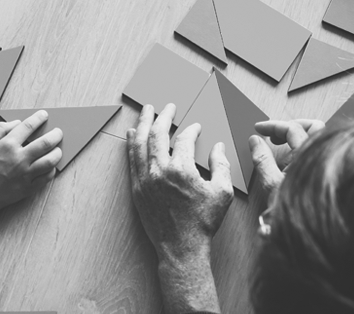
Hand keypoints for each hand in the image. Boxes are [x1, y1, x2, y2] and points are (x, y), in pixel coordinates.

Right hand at [0, 111, 63, 213]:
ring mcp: (25, 174)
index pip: (28, 126)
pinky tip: (50, 166)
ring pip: (50, 161)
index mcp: (7, 145)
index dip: (38, 118)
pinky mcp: (29, 187)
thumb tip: (16, 123)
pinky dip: (52, 170)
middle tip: (58, 132)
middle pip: (45, 143)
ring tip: (57, 149)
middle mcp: (19, 158)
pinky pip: (47, 177)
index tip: (44, 115)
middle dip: (56, 135)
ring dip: (57, 153)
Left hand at [128, 104, 232, 313]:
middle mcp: (159, 171)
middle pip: (157, 134)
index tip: (195, 127)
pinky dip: (131, 144)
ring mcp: (145, 179)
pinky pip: (131, 160)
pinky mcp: (137, 189)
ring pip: (140, 144)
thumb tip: (218, 146)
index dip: (191, 130)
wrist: (181, 247)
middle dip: (162, 116)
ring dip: (143, 124)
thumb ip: (221, 165)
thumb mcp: (222, 193)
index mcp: (181, 170)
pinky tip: (132, 134)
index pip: (184, 138)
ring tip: (146, 111)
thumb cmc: (203, 222)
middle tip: (167, 106)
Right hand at [251, 119, 323, 212]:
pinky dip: (300, 149)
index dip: (272, 125)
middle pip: (312, 126)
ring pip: (315, 138)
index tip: (259, 129)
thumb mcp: (272, 185)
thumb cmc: (298, 212)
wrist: (315, 233)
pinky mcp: (325, 173)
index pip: (292, 128)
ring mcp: (325, 164)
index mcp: (309, 156)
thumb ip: (262, 160)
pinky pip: (314, 152)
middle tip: (272, 133)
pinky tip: (287, 162)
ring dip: (295, 137)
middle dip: (290, 125)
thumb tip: (255, 142)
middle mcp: (321, 157)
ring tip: (277, 146)